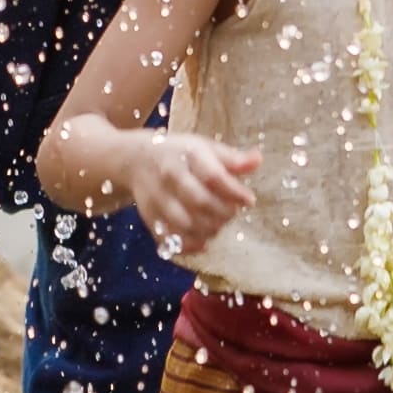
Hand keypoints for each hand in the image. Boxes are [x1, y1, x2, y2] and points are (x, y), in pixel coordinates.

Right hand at [78, 121, 257, 245]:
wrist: (135, 160)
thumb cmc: (178, 154)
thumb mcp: (204, 147)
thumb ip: (231, 158)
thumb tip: (257, 161)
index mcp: (186, 155)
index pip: (213, 176)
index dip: (234, 192)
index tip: (249, 200)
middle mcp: (169, 177)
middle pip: (199, 202)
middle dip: (223, 212)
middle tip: (233, 212)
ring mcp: (157, 199)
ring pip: (185, 223)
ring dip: (209, 229)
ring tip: (219, 224)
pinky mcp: (149, 218)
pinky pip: (170, 239)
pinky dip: (190, 245)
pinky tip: (203, 240)